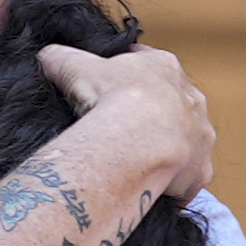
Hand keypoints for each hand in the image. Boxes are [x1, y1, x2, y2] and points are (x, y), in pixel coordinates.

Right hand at [37, 41, 214, 200]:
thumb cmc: (114, 98)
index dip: (134, 71)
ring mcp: (200, 135)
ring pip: (189, 140)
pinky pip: (191, 179)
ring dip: (172, 148)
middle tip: (129, 127)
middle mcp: (191, 98)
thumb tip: (45, 55)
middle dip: (157, 113)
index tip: (118, 81)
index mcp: (164, 68)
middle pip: (176, 102)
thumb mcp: (79, 69)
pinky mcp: (200, 171)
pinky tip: (156, 189)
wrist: (140, 140)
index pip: (151, 62)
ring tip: (144, 161)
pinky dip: (176, 185)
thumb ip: (63, 59)